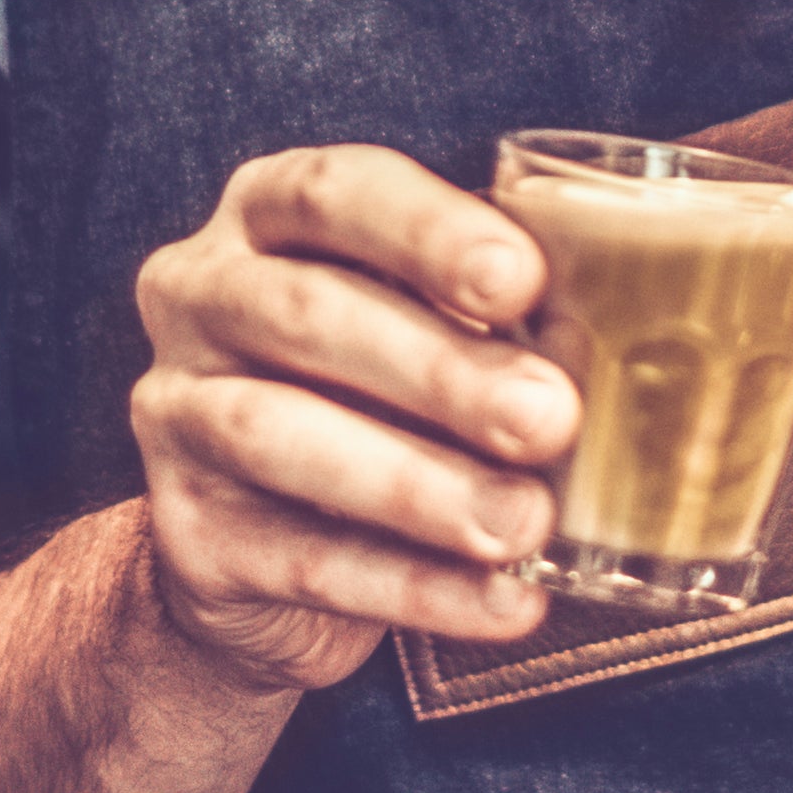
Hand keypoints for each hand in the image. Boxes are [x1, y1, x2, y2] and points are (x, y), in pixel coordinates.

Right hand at [129, 147, 568, 689]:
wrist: (257, 551)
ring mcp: (173, 414)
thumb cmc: (373, 395)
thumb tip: (619, 324)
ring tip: (523, 523)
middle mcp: (199, 297)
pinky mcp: (184, 534)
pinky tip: (504, 599)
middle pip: (307, 313)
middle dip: (439, 369)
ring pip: (279, 435)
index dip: (426, 231)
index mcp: (264, 216)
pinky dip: (414, 586)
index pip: (332, 193)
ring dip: (418, 483)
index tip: (521, 280)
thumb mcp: (427, 327)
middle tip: (550, 417)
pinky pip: (300, 558)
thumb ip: (499, 313)